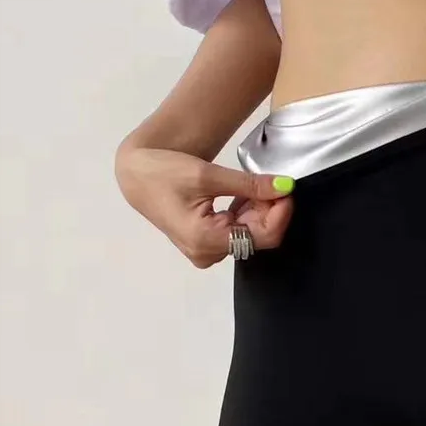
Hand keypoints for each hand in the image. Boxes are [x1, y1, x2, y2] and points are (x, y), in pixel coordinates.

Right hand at [116, 143, 294, 267]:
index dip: (282, 213)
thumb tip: (285, 186)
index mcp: (206, 240)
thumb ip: (249, 184)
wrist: (137, 174)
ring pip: (251, 234)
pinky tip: (244, 196)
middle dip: (270, 210)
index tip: (287, 188)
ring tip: (255, 186)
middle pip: (258, 237)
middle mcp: (208, 253)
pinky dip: (247, 214)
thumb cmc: (164, 172)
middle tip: (273, 182)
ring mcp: (207, 251)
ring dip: (260, 210)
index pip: (263, 236)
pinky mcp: (207, 244)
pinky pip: (239, 232)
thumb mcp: (208, 175)